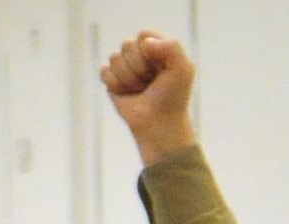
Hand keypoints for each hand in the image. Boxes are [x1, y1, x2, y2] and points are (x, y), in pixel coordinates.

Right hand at [99, 32, 198, 164]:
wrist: (159, 124)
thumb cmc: (173, 98)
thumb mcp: (184, 71)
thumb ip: (173, 48)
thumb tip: (145, 42)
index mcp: (158, 49)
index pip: (144, 35)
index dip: (150, 52)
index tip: (161, 69)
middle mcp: (141, 56)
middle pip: (127, 45)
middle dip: (139, 67)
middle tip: (151, 83)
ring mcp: (125, 67)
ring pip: (114, 58)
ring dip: (129, 78)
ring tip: (141, 90)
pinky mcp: (112, 80)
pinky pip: (105, 72)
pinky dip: (116, 85)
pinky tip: (127, 94)